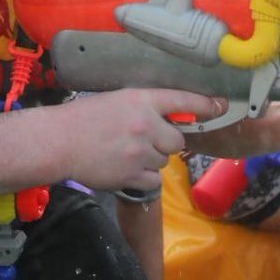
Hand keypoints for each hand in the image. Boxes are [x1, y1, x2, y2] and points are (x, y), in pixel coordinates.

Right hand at [55, 89, 222, 190]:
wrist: (59, 142)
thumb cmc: (83, 118)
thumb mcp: (116, 100)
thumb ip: (144, 107)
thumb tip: (168, 117)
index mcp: (141, 100)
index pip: (183, 100)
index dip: (205, 105)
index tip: (220, 107)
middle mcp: (145, 124)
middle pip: (178, 140)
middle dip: (166, 142)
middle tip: (145, 141)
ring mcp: (140, 152)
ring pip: (164, 161)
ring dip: (152, 160)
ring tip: (126, 154)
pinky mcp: (132, 175)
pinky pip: (154, 180)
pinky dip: (143, 177)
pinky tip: (124, 168)